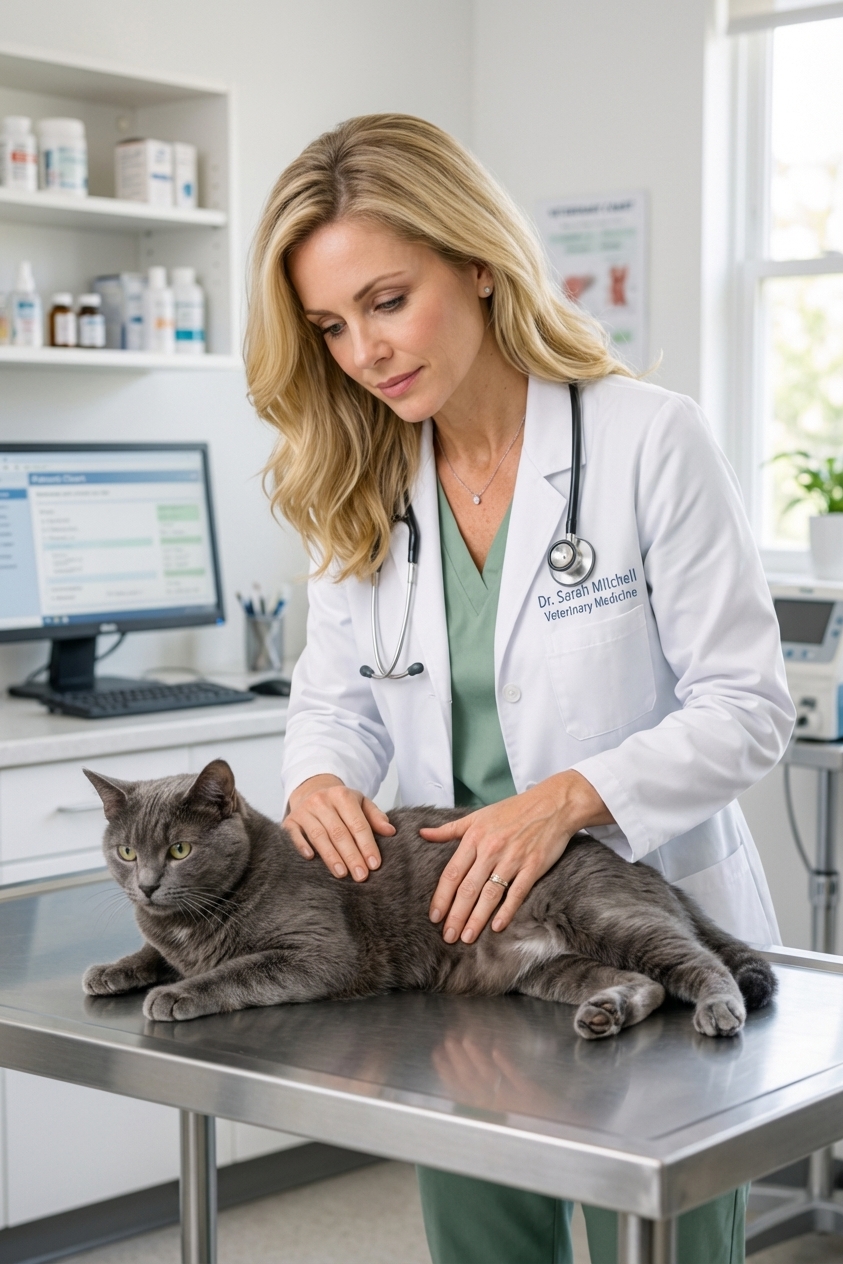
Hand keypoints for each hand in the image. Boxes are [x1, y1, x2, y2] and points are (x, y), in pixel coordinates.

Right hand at [284, 774, 395, 881]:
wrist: (311, 790)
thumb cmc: (340, 803)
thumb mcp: (360, 803)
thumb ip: (376, 817)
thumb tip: (390, 831)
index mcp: (342, 795)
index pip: (357, 823)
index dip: (367, 845)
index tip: (374, 864)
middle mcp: (322, 801)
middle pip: (339, 832)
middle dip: (351, 855)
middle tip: (361, 876)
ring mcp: (304, 810)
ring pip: (318, 836)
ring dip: (331, 856)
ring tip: (342, 874)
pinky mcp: (289, 820)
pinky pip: (294, 834)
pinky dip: (302, 846)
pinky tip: (311, 859)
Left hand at [419, 771, 612, 943]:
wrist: (552, 803)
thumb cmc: (514, 810)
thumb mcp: (478, 815)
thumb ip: (449, 828)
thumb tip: (422, 833)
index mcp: (474, 837)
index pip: (452, 873)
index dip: (441, 897)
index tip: (434, 917)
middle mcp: (490, 850)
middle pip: (468, 889)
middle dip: (456, 915)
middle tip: (448, 937)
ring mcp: (512, 859)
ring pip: (489, 895)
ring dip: (477, 919)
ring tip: (467, 937)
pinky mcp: (533, 866)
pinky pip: (516, 893)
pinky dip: (506, 911)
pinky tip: (497, 927)